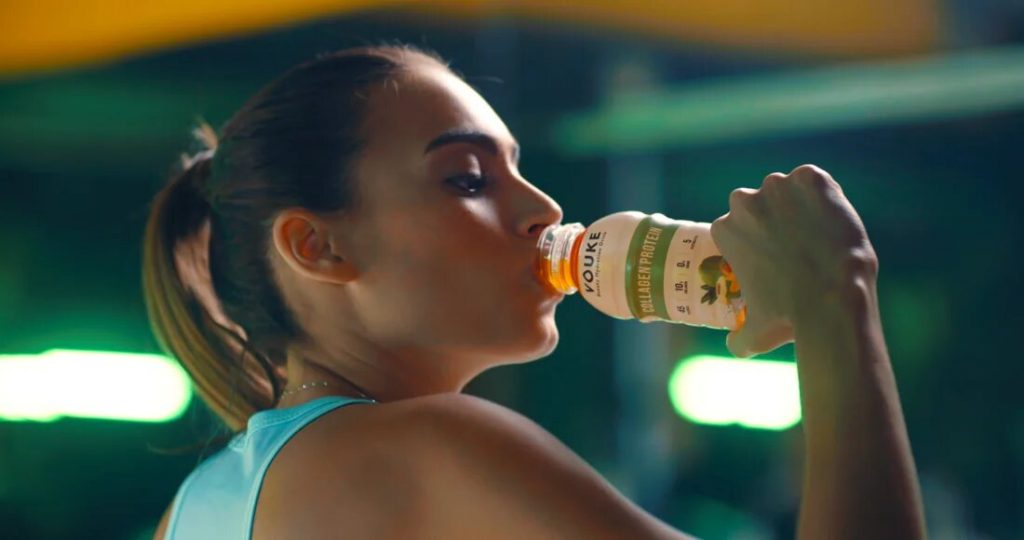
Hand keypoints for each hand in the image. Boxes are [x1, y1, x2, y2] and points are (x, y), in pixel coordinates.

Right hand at [710, 165, 878, 357]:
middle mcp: (745, 201)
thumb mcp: (755, 334)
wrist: (831, 298)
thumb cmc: (788, 318)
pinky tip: (831, 217)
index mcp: (725, 228)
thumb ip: (738, 338)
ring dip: (798, 204)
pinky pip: (815, 181)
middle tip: (796, 245)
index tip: (772, 255)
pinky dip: (823, 193)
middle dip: (772, 218)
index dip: (755, 239)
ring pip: (788, 190)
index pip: (737, 225)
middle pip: (759, 203)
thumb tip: (733, 348)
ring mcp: (779, 186)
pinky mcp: (811, 179)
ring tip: (818, 233)